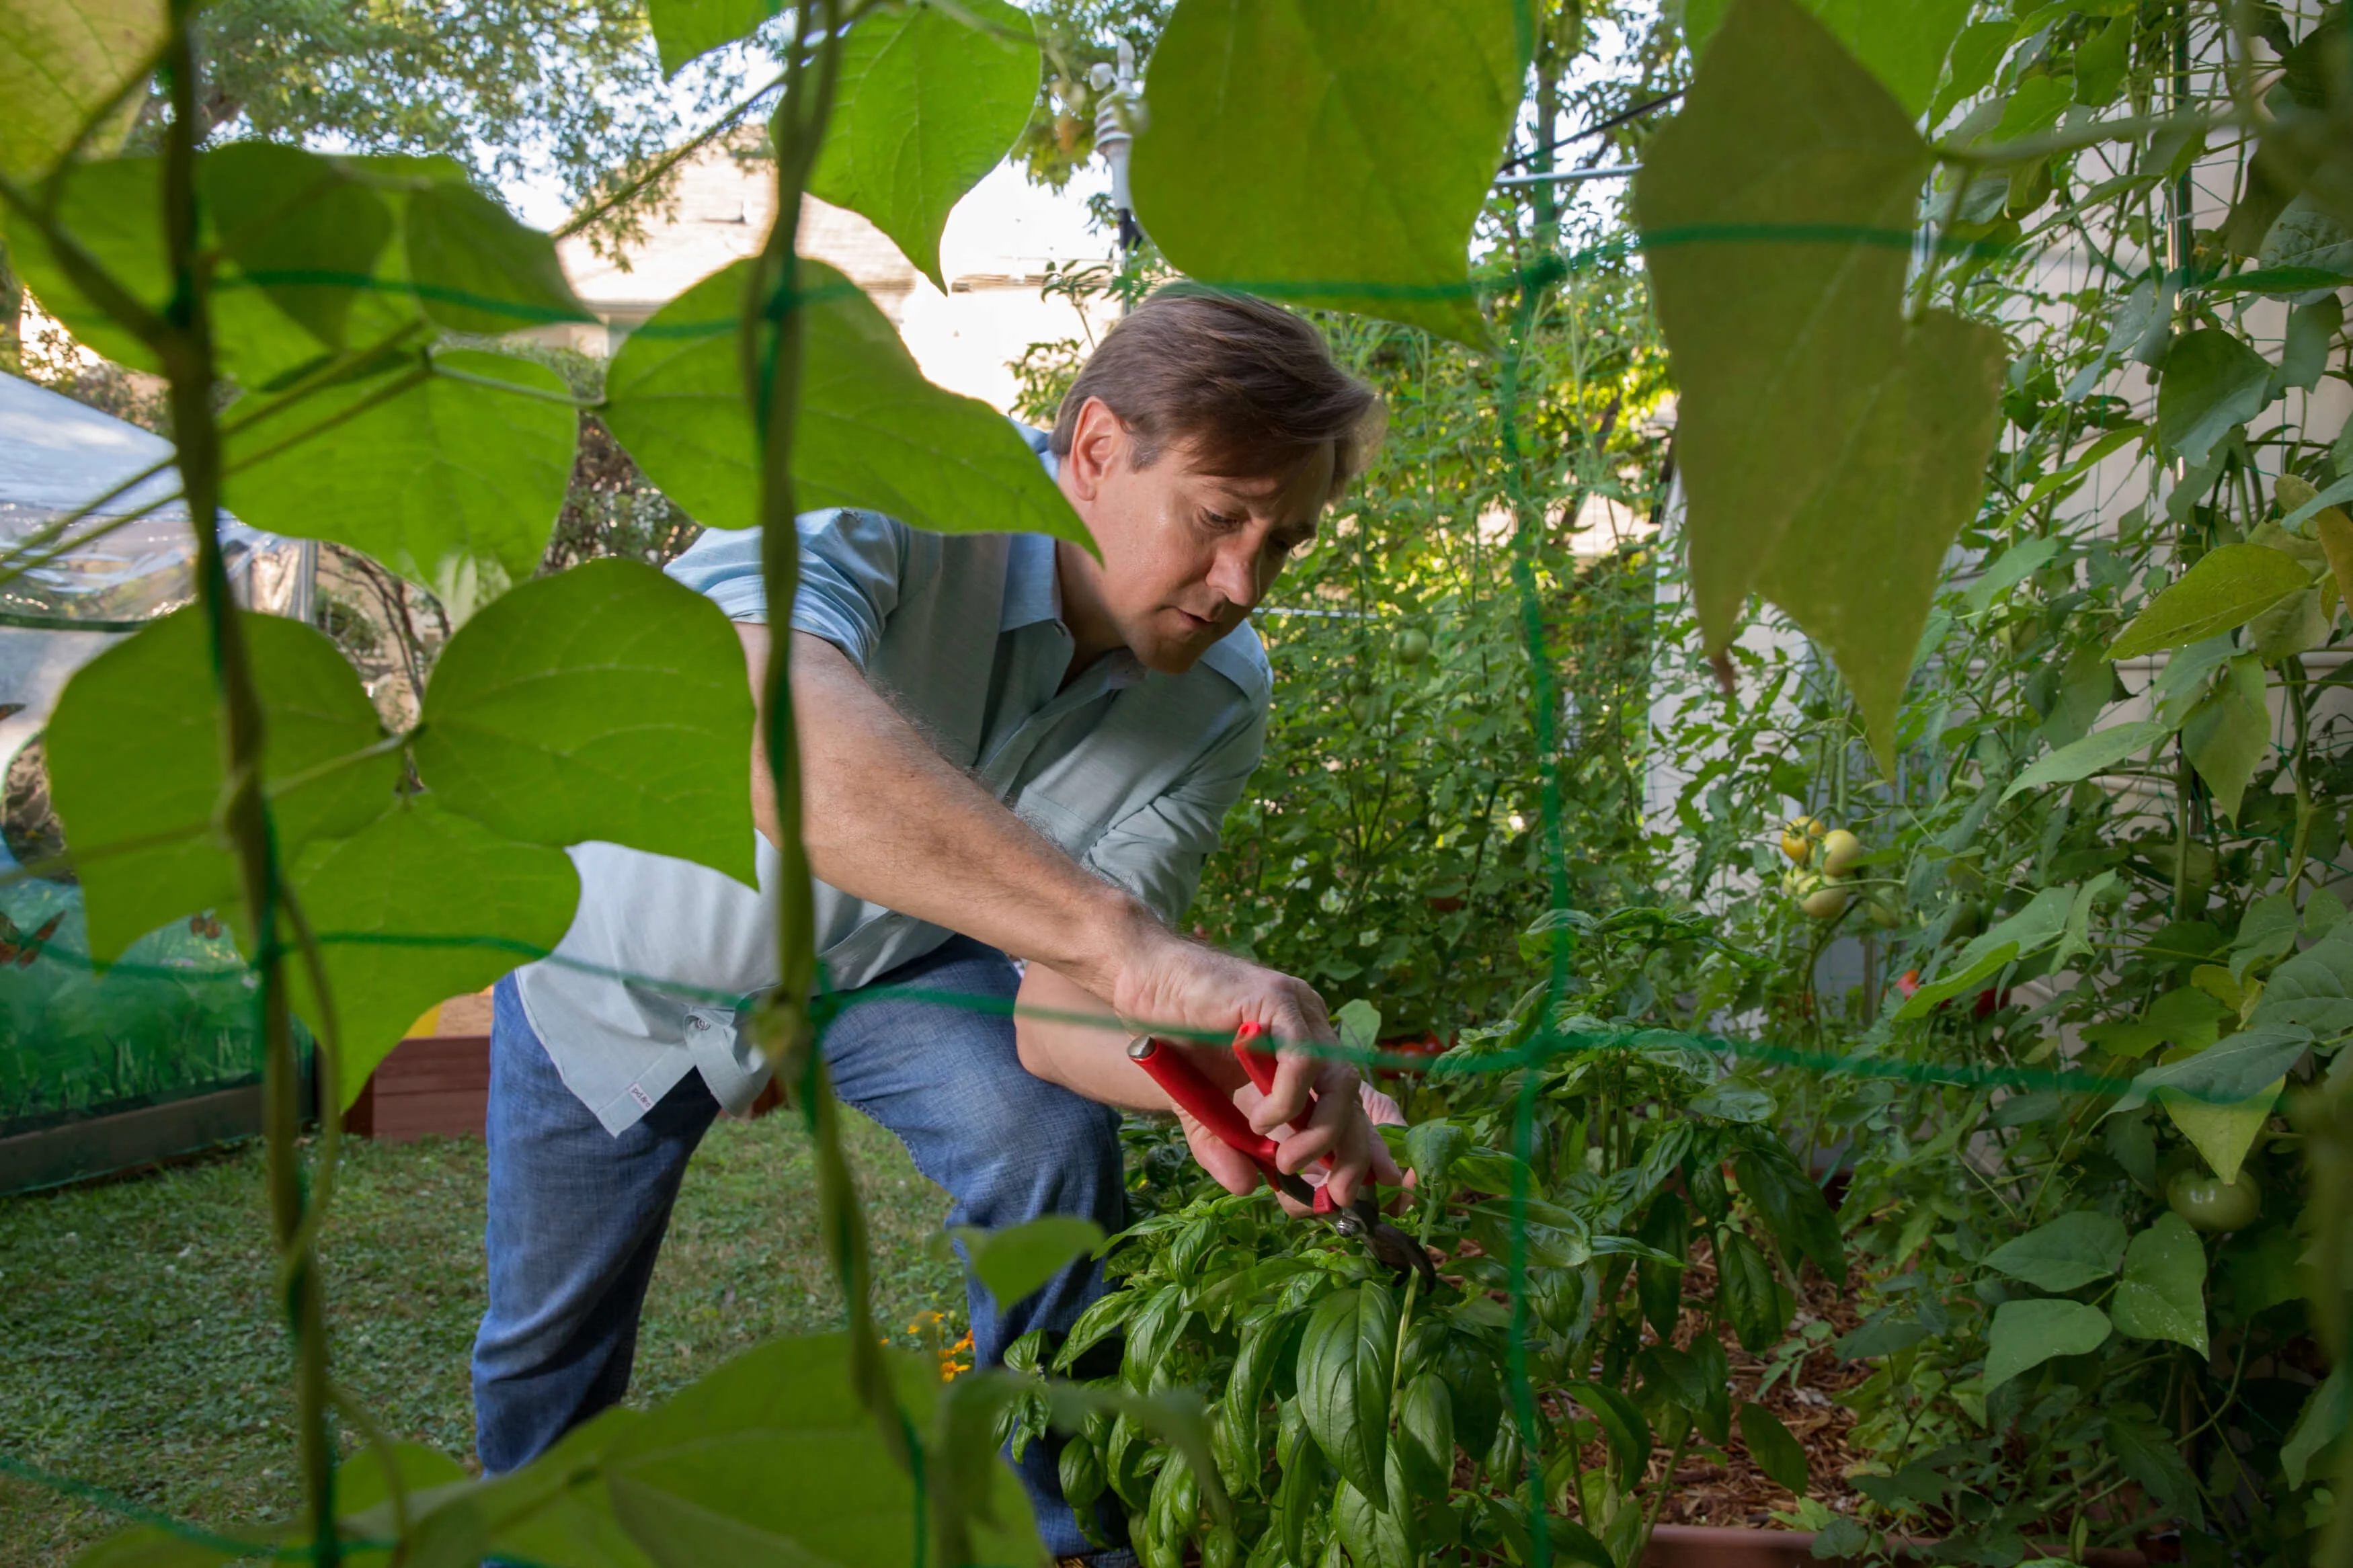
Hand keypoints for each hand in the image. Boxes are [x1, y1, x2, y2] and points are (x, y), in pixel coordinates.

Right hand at [1114, 923, 1402, 1207]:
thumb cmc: (1176, 1038)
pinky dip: (1289, 1100)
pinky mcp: (1278, 999)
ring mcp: (1300, 1014)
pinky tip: (1261, 1121)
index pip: (1349, 1106)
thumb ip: (1224, 1147)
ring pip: (1341, 1080)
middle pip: (1354, 1099)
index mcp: (1304, 1055)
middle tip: (1333, 1195)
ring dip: (1323, 1132)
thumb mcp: (1203, 1109)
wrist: (1143, 982)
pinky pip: (1303, 1058)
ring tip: (1288, 1163)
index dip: (1362, 1150)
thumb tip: (1247, 1188)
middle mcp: (1312, 1033)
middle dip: (1353, 1154)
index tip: (1353, 1194)